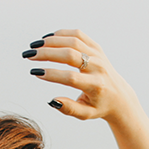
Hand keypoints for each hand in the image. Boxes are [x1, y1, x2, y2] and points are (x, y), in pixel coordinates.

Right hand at [22, 29, 138, 122]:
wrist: (118, 95)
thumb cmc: (99, 106)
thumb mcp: (85, 114)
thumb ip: (69, 109)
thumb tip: (52, 101)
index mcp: (95, 85)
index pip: (71, 77)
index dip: (52, 74)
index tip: (35, 72)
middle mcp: (98, 67)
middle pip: (70, 55)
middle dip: (47, 54)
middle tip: (29, 56)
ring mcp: (98, 55)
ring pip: (72, 41)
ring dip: (51, 42)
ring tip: (34, 47)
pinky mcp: (96, 47)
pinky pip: (77, 35)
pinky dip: (61, 34)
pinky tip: (47, 39)